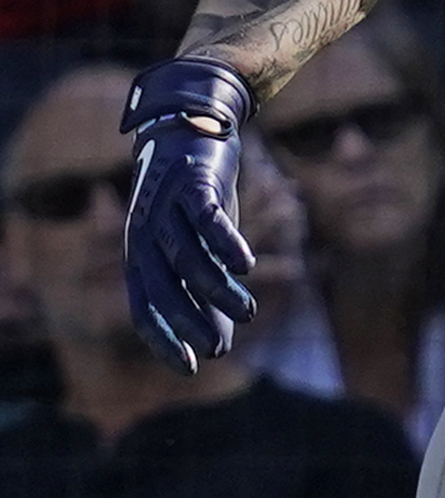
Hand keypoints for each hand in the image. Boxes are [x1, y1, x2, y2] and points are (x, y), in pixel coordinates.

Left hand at [119, 58, 258, 371]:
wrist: (195, 129)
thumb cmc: (196, 200)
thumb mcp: (199, 248)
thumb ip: (206, 293)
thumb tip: (222, 346)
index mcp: (141, 254)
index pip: (143, 306)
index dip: (163, 339)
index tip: (191, 368)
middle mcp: (145, 233)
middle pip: (161, 286)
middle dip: (189, 321)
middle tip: (219, 349)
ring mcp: (166, 207)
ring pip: (186, 256)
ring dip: (216, 288)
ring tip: (249, 310)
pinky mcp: (193, 183)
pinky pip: (207, 219)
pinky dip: (225, 244)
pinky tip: (247, 266)